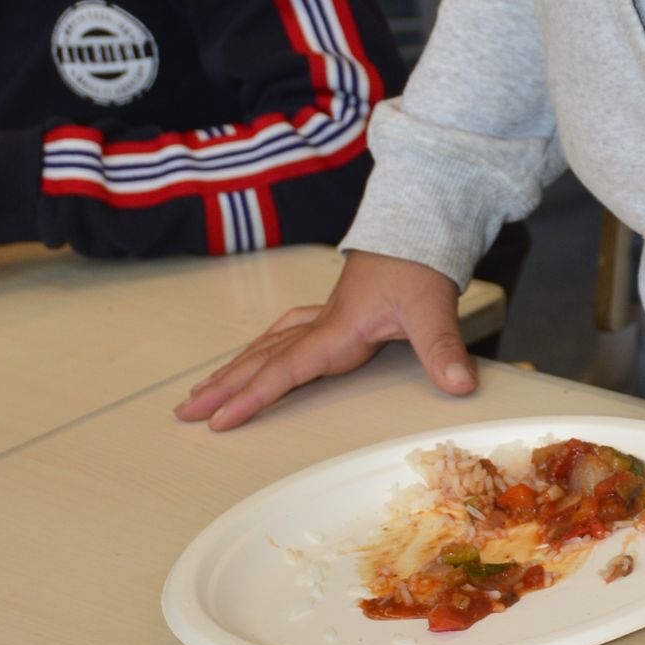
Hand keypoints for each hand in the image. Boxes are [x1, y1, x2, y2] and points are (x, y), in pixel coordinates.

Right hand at [176, 249, 475, 431]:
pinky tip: (256, 352)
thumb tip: (460, 386)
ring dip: (235, 367)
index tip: (218, 421)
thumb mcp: (433, 305)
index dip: (251, 397)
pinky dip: (263, 348)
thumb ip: (443, 348)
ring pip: (268, 344)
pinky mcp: (336, 311)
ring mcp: (326, 315)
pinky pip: (285, 333)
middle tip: (184, 412)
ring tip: (204, 388)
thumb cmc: (420, 262)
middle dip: (222, 387)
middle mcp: (323, 323)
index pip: (284, 369)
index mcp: (337, 328)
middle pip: (262, 358)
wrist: (420, 222)